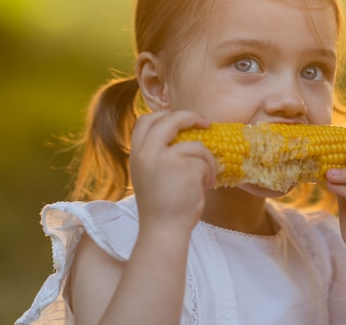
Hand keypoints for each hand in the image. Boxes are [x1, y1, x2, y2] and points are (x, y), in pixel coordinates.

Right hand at [130, 110, 216, 233]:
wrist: (163, 230)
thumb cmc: (162, 206)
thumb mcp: (150, 174)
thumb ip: (158, 153)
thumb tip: (184, 133)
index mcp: (137, 154)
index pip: (146, 120)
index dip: (165, 115)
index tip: (182, 120)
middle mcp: (146, 153)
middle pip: (170, 120)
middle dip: (191, 117)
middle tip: (206, 123)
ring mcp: (164, 159)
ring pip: (195, 145)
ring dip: (208, 160)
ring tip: (207, 178)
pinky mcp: (183, 168)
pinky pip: (204, 162)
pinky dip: (209, 174)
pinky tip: (204, 187)